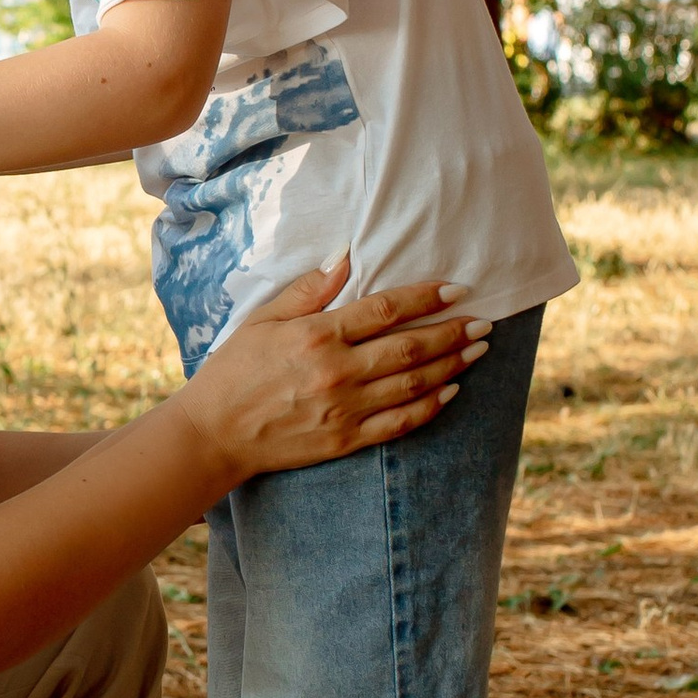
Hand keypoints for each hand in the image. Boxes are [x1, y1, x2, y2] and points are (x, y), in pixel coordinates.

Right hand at [185, 261, 484, 486]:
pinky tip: (452, 392)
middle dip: (452, 332)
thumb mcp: (263, 319)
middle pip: (410, 348)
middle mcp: (336, 372)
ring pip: (413, 385)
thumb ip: (309, 290)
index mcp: (317, 336)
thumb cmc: (234, 370)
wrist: (214, 434)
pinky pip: (400, 423)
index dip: (426, 297)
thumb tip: (346, 258)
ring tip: (478, 349)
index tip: (455, 288)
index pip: (386, 310)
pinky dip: (431, 407)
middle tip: (483, 321)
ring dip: (452, 365)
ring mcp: (344, 409)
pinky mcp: (345, 440)